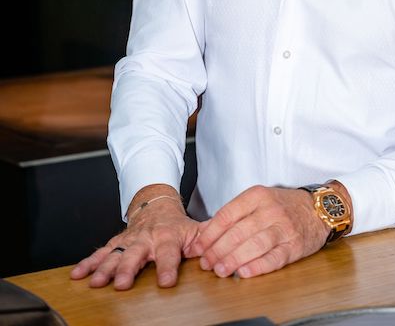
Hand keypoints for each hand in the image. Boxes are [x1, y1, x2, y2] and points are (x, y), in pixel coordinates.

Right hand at [70, 187, 199, 289]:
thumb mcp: (195, 230)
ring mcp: (128, 240)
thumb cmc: (176, 224)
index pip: (168, 253)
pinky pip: (100, 252)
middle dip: (128, 269)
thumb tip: (222, 251)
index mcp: (167, 237)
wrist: (155, 205)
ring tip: (97, 282)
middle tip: (122, 283)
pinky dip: (88, 263)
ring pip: (115, 253)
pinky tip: (78, 274)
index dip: (167, 267)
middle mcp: (145, 238)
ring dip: (105, 268)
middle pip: (135, 254)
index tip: (166, 281)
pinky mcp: (115, 242)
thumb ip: (208, 240)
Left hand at [187, 185, 328, 278]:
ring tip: (220, 270)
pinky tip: (244, 273)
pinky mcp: (294, 246)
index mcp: (257, 195)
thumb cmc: (283, 206)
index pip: (227, 214)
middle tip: (206, 263)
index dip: (210, 233)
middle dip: (218, 250)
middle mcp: (270, 210)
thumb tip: (205, 235)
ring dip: (234, 260)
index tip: (198, 247)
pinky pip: (274, 258)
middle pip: (238, 232)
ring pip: (254, 245)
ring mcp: (284, 228)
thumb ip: (234, 215)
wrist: (318, 209)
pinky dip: (258, 267)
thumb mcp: (259, 201)